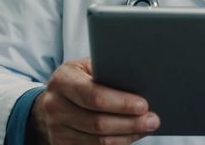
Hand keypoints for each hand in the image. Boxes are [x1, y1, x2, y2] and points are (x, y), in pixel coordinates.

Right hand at [31, 57, 159, 144]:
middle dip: (130, 123)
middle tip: (153, 120)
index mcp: (62, 80)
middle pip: (98, 122)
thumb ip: (106, 71)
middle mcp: (55, 106)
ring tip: (146, 127)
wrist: (51, 102)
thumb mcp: (86, 67)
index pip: (94, 95)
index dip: (121, 103)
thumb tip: (140, 80)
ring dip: (127, 136)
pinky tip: (131, 135)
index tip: (143, 105)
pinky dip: (117, 143)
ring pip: (98, 140)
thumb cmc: (77, 79)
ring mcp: (56, 129)